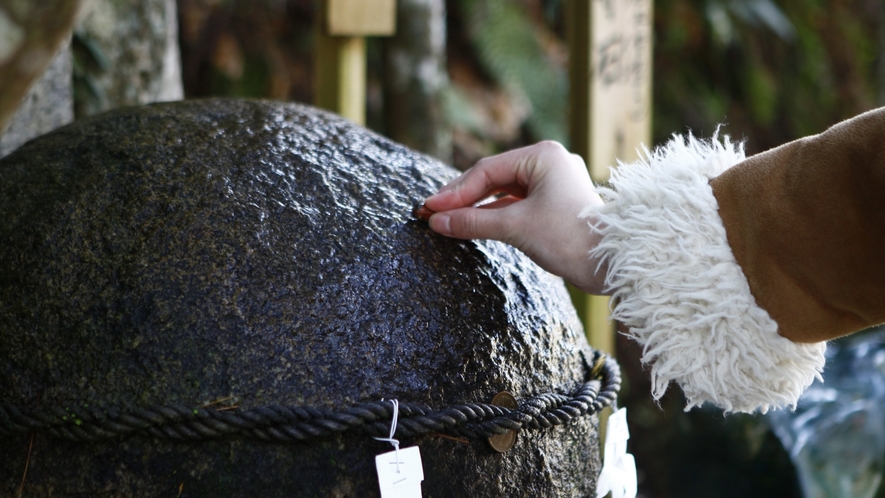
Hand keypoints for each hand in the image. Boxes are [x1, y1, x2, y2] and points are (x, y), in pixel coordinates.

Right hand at [423, 141, 607, 293]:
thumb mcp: (515, 227)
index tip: (429, 209)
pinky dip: (493, 215)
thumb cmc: (569, 238)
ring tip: (446, 221)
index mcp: (543, 156)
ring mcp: (553, 183)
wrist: (611, 263)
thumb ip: (473, 221)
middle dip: (462, 198)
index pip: (486, 171)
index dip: (454, 192)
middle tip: (431, 214)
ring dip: (476, 207)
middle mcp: (549, 163)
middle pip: (493, 179)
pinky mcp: (555, 204)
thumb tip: (438, 221)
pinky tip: (472, 225)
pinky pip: (515, 205)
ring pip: (503, 193)